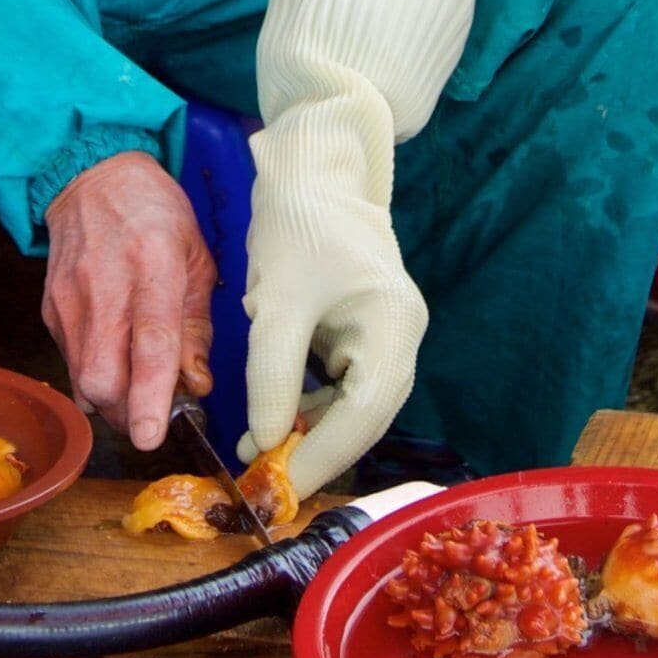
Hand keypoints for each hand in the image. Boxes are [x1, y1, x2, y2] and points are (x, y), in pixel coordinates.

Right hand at [41, 152, 213, 451]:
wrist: (92, 176)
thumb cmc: (155, 214)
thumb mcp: (196, 258)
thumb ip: (196, 325)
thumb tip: (196, 384)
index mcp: (154, 265)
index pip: (150, 343)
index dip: (149, 396)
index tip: (150, 436)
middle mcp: (105, 285)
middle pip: (102, 376)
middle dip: (126, 413)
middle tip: (151, 414)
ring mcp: (70, 298)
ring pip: (81, 378)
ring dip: (110, 401)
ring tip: (134, 389)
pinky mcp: (50, 308)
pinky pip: (70, 362)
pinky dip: (93, 376)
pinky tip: (112, 358)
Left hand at [244, 112, 431, 498]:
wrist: (312, 168)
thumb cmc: (298, 223)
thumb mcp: (277, 302)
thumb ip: (272, 374)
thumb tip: (266, 441)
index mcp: (394, 326)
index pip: (365, 413)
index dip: (322, 457)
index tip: (278, 488)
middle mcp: (400, 338)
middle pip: (366, 419)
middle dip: (315, 453)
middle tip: (264, 484)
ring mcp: (385, 338)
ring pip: (353, 409)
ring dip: (309, 435)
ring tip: (257, 454)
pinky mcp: (363, 335)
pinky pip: (342, 389)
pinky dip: (310, 410)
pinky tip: (272, 422)